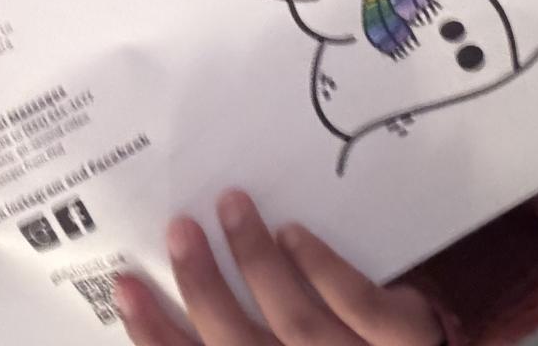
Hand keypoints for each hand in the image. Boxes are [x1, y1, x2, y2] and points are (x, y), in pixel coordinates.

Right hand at [114, 189, 442, 345]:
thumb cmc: (342, 344)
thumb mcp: (284, 345)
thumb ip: (247, 329)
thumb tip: (189, 281)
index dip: (155, 334)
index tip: (126, 285)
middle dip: (202, 288)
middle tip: (179, 229)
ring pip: (299, 324)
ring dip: (258, 262)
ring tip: (231, 205)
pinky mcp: (411, 345)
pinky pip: (365, 308)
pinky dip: (325, 271)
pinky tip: (295, 233)